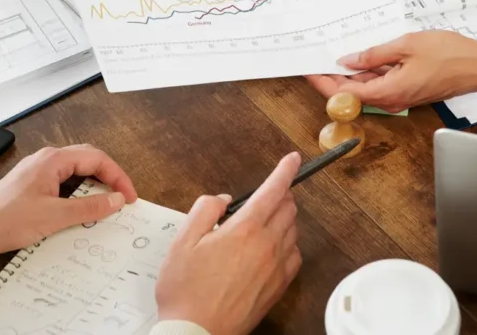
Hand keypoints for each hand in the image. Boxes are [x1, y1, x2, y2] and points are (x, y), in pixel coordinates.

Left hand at [0, 145, 137, 274]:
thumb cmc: (6, 221)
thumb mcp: (55, 217)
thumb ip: (90, 207)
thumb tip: (116, 200)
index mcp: (53, 160)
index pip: (97, 158)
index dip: (117, 177)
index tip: (128, 197)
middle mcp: (45, 160)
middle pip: (87, 161)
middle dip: (108, 178)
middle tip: (121, 199)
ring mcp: (36, 172)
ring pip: (74, 173)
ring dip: (91, 187)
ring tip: (103, 206)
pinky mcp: (29, 186)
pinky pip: (61, 184)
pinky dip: (76, 194)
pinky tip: (78, 211)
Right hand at [156, 152, 302, 334]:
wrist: (197, 333)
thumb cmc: (186, 292)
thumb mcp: (182, 242)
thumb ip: (205, 210)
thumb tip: (222, 199)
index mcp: (244, 229)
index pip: (274, 190)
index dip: (285, 170)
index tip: (293, 159)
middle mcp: (266, 246)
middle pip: (288, 208)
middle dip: (280, 195)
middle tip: (264, 197)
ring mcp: (276, 268)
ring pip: (293, 231)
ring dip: (283, 219)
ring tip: (261, 224)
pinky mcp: (278, 287)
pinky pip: (294, 256)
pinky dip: (288, 245)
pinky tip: (271, 249)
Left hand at [307, 31, 476, 112]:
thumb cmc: (450, 55)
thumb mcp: (406, 45)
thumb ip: (374, 54)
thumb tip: (348, 60)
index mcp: (388, 92)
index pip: (343, 92)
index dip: (322, 81)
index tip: (306, 69)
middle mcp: (391, 100)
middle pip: (351, 92)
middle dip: (331, 76)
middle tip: (314, 56)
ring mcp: (400, 97)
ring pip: (366, 88)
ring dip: (349, 73)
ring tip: (332, 51)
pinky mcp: (407, 91)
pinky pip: (381, 84)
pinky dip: (368, 72)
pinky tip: (362, 55)